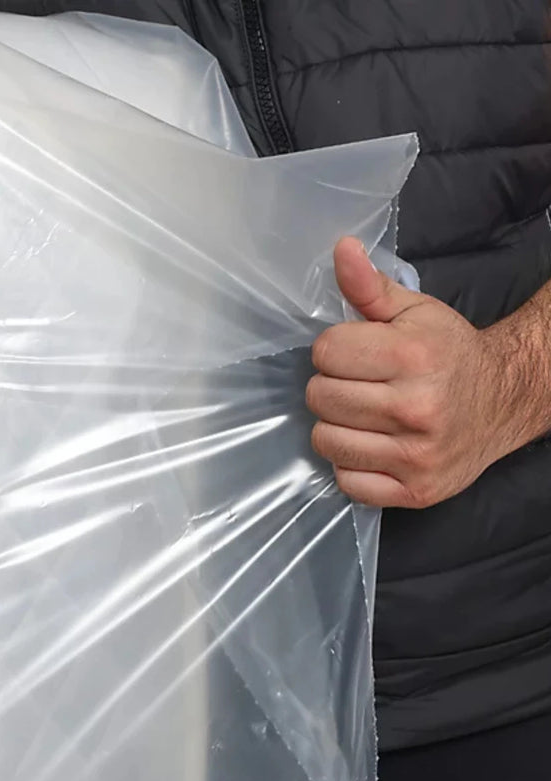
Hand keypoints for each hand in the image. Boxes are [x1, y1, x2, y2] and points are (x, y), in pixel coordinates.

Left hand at [307, 237, 520, 508]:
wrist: (502, 400)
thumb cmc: (449, 352)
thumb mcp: (413, 311)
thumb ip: (369, 286)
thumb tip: (341, 249)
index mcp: (412, 356)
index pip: (325, 353)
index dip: (334, 350)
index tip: (355, 353)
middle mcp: (415, 408)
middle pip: (319, 398)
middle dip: (331, 386)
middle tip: (360, 384)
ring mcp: (416, 456)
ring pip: (326, 441)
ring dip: (337, 426)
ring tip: (365, 415)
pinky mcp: (415, 492)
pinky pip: (347, 482)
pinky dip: (352, 465)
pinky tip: (374, 445)